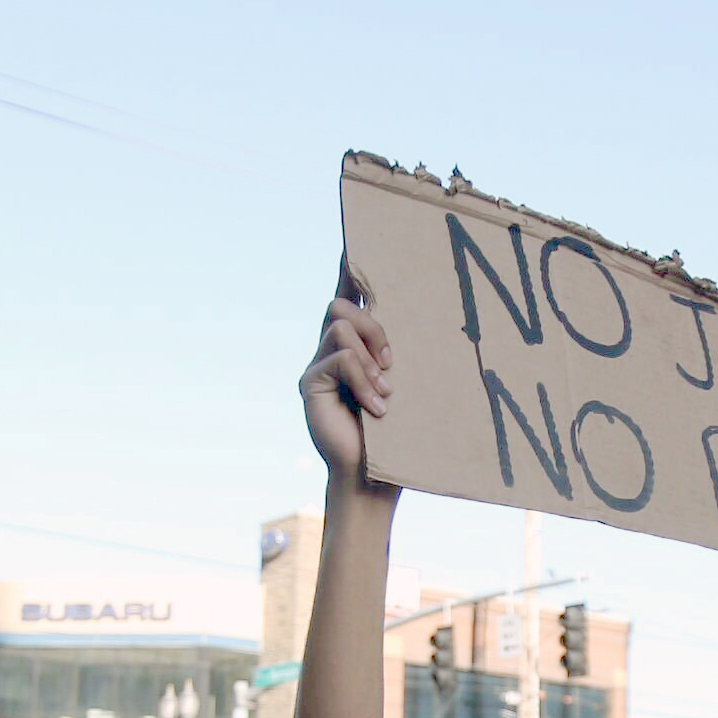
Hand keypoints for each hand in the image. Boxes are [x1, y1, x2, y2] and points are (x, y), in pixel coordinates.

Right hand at [301, 270, 392, 478]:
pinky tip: (376, 408)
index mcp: (355, 344)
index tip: (353, 243)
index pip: (348, 298)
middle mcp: (330, 348)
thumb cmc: (397, 428)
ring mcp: (317, 364)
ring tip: (386, 393)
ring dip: (371, 359)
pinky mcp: (310, 383)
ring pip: (341, 328)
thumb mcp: (401, 380)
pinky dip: (363, 381)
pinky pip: (339, 359)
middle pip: (342, 304)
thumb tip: (407, 310)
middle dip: (374, 327)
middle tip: (392, 363)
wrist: (375, 473)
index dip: (348, 271)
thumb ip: (393, 349)